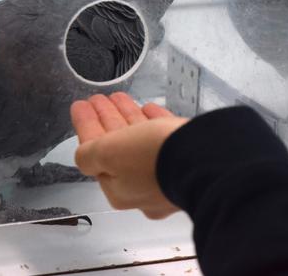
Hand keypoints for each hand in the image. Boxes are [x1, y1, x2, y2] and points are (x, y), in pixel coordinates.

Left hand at [71, 92, 187, 218]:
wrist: (205, 158)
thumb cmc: (154, 159)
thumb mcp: (108, 153)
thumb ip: (89, 153)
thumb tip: (84, 156)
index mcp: (120, 190)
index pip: (94, 153)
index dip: (86, 126)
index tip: (81, 105)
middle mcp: (144, 187)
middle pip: (118, 148)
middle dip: (107, 120)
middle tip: (99, 99)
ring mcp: (168, 175)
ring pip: (142, 142)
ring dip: (128, 117)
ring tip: (119, 97)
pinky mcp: (189, 160)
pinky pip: (166, 139)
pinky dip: (154, 122)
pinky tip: (150, 109)